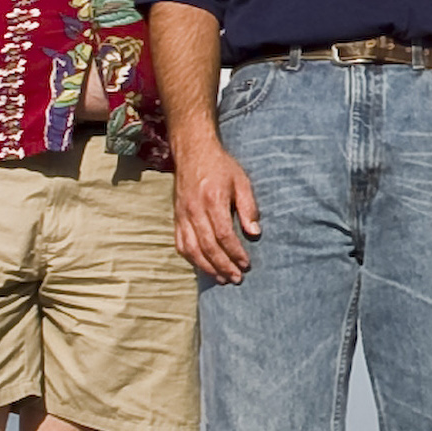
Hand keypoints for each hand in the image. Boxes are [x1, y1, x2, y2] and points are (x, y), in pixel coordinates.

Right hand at [175, 141, 261, 282]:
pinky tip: (203, 267)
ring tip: (222, 279)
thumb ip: (249, 208)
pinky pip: (180, 244)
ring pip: (192, 249)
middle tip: (237, 278)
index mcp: (212, 200)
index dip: (235, 252)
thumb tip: (254, 233)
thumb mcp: (241, 181)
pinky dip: (191, 259)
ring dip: (207, 267)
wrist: (193, 152)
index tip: (246, 264)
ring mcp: (183, 215)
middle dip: (223, 266)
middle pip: (208, 246)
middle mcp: (194, 210)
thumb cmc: (220, 166)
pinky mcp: (176, 218)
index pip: (223, 234)